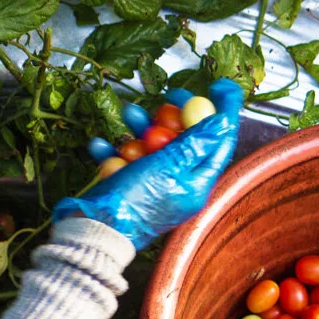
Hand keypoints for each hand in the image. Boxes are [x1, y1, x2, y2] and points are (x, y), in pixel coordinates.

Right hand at [52, 79, 243, 248]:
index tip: (222, 86)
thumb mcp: (167, 167)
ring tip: (130, 113)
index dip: (224, 112)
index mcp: (196, 184)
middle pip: (185, 140)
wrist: (95, 232)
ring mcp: (153, 185)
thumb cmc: (134, 203)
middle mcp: (178, 185)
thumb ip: (193, 144)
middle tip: (170, 95)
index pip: (220, 143)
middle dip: (175, 116)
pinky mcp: (129, 186)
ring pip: (153, 146)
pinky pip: (125, 162)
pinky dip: (114, 151)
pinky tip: (101, 145)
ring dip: (140, 127)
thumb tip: (222, 124)